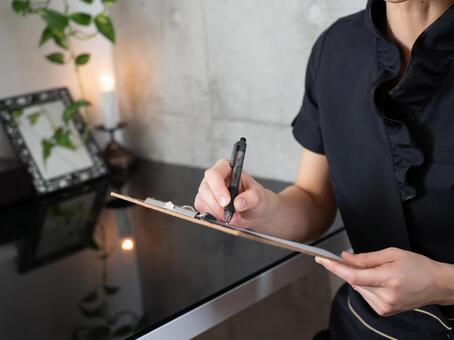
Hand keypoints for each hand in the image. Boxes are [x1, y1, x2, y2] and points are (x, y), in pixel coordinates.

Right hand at [194, 159, 272, 226]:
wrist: (254, 211)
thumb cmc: (255, 198)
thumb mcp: (259, 196)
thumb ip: (251, 198)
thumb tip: (238, 203)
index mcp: (226, 168)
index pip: (214, 174)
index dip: (218, 188)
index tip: (227, 202)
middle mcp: (213, 178)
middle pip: (205, 189)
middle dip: (218, 206)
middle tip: (231, 215)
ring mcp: (207, 190)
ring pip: (202, 201)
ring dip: (217, 213)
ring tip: (232, 216)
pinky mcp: (203, 203)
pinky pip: (202, 211)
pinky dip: (214, 217)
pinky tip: (225, 217)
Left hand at [315, 247, 444, 315]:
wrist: (436, 284)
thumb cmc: (417, 266)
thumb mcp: (392, 253)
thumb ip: (365, 257)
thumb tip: (345, 257)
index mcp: (388, 279)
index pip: (353, 275)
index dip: (335, 268)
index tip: (322, 260)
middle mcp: (385, 296)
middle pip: (354, 281)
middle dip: (349, 269)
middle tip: (353, 259)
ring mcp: (384, 306)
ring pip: (358, 288)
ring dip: (359, 277)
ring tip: (378, 271)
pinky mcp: (384, 311)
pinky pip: (365, 295)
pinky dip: (366, 285)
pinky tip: (379, 281)